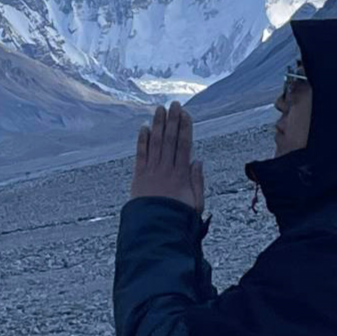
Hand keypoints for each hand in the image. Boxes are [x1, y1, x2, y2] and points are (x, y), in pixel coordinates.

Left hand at [129, 100, 205, 215]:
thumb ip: (197, 181)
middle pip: (170, 139)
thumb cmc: (178, 220)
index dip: (185, 127)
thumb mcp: (196, 204)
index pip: (184, 145)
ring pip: (156, 143)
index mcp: (182, 175)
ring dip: (158, 125)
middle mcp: (166, 169)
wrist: (155, 231)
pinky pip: (140, 155)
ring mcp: (151, 171)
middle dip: (172, 120)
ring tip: (159, 110)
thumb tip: (197, 160)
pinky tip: (144, 128)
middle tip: (173, 104)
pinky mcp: (138, 176)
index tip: (185, 114)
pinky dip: (142, 140)